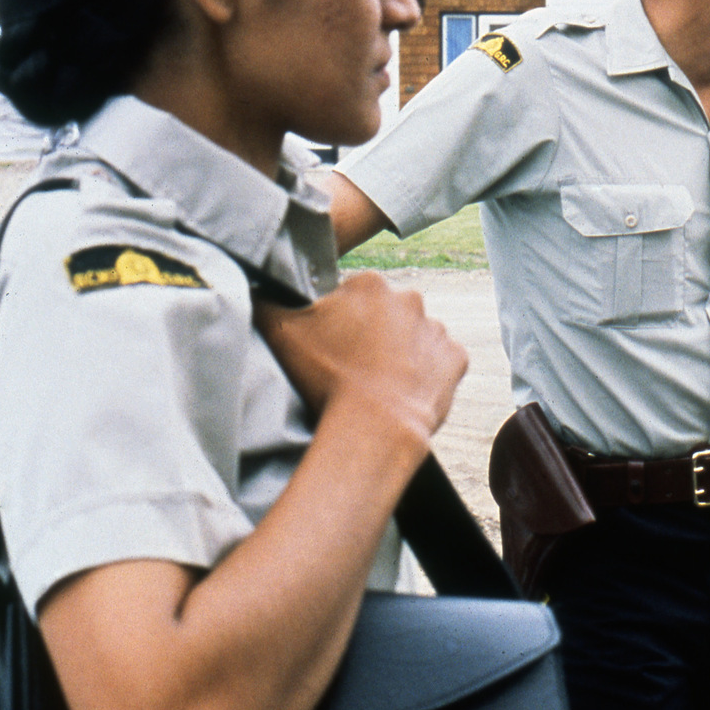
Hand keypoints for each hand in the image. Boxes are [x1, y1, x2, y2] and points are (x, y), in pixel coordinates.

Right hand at [255, 271, 466, 446]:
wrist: (375, 424)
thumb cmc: (327, 377)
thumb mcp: (280, 333)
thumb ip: (264, 302)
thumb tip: (252, 286)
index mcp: (369, 284)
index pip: (350, 296)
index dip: (338, 321)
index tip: (331, 346)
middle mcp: (410, 298)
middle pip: (385, 314)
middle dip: (371, 334)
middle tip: (352, 366)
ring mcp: (437, 329)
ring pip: (414, 337)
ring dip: (400, 353)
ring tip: (378, 382)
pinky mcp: (456, 359)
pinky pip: (440, 362)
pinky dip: (426, 374)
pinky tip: (404, 391)